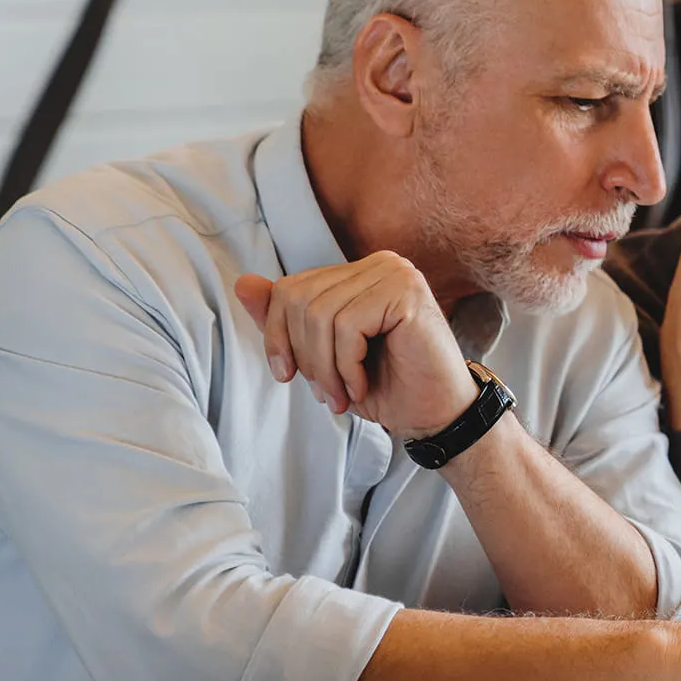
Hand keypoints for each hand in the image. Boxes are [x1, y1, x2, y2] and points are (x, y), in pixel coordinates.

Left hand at [235, 252, 476, 439]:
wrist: (437, 416)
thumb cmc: (387, 387)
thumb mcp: (323, 356)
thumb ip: (287, 321)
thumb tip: (243, 283)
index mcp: (359, 273)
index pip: (290, 288)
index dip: (278, 336)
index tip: (289, 376)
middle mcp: (378, 264)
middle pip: (299, 298)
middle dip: (303, 355)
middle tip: (326, 393)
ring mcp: (395, 273)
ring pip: (320, 314)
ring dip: (325, 367)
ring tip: (344, 395)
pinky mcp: (406, 292)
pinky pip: (348, 325)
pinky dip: (346, 365)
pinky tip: (362, 384)